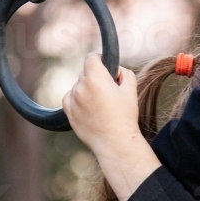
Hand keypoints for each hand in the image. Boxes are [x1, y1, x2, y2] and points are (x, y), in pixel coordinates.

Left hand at [62, 56, 160, 200]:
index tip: (105, 66)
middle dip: (95, 77)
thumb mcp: (131, 89)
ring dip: (87, 89)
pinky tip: (91, 110)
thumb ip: (123, 72)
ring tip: (101, 104)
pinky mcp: (68, 112)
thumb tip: (114, 69)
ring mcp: (72, 100)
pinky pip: (71, 98)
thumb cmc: (125, 116)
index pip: (91, 58)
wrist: (115, 142)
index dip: (100, 59)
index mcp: (96, 78)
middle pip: (85, 72)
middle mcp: (81, 87)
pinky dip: (79, 100)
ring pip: (78, 86)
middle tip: (108, 90)